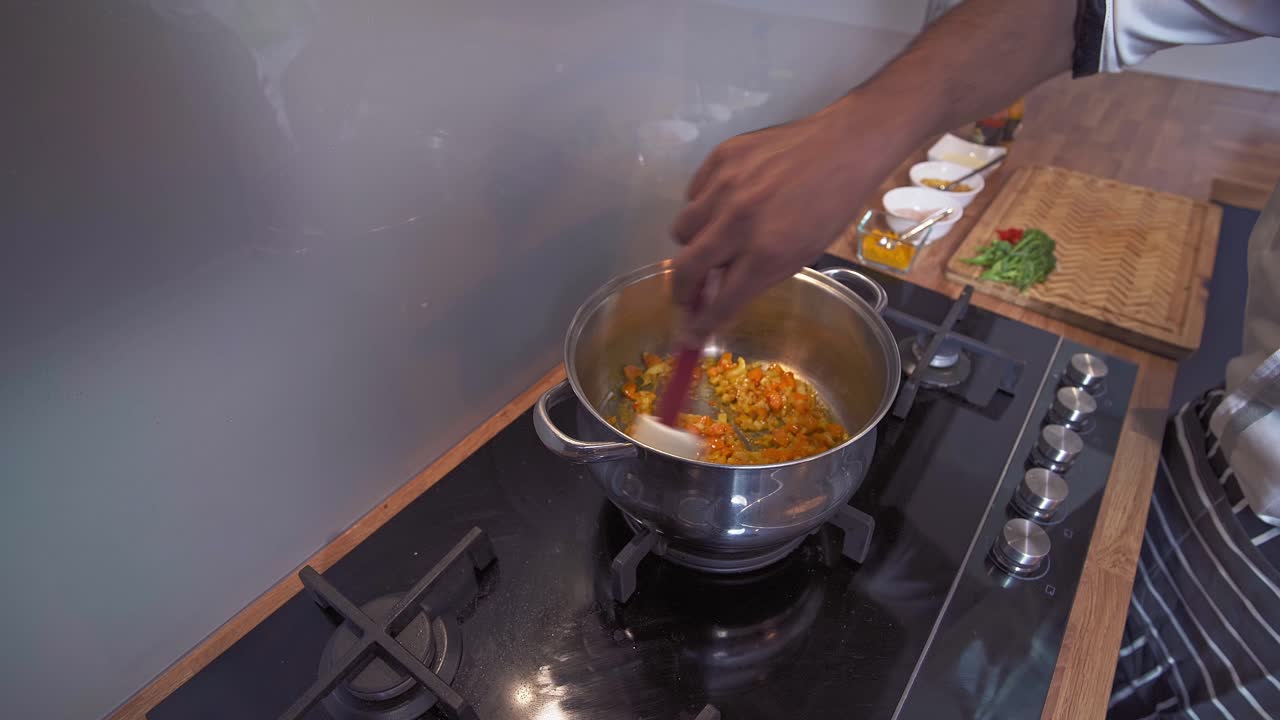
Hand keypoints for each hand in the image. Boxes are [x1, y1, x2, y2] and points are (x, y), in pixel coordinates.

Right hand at [670, 99, 899, 343]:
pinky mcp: (720, 157)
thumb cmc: (830, 206)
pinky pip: (693, 194)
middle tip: (686, 298)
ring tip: (714, 239)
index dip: (701, 325)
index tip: (689, 338)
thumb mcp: (801, 253)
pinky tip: (726, 203)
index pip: (720, 301)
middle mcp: (739, 221)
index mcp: (767, 252)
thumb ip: (756, 276)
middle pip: (686, 270)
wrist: (844, 145)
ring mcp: (725, 187)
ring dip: (693, 244)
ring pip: (682, 231)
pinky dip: (703, 206)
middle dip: (681, 293)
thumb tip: (719, 297)